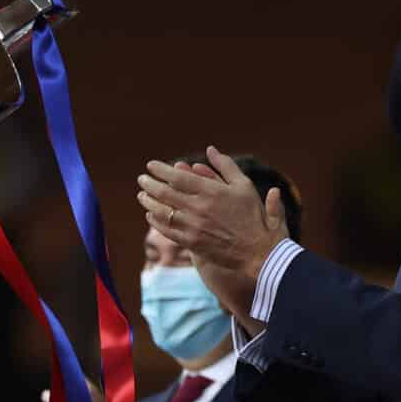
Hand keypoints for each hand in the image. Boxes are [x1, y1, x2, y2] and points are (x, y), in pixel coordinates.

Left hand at [138, 148, 287, 314]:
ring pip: (162, 212)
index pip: (177, 177)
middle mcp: (199, 208)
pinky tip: (151, 216)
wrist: (258, 252)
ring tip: (142, 195)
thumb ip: (225, 166)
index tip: (150, 166)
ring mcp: (193, 227)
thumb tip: (210, 149)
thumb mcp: (244, 186)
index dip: (160, 170)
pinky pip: (167, 230)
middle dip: (149, 184)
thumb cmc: (254, 216)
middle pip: (164, 193)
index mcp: (212, 191)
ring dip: (148, 202)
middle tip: (141, 179)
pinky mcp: (191, 243)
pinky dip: (156, 221)